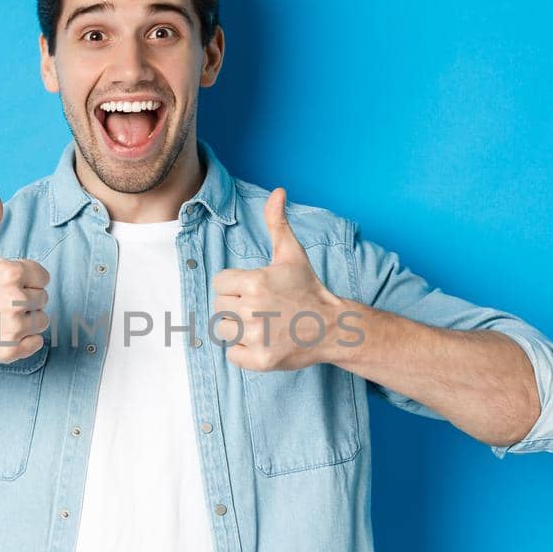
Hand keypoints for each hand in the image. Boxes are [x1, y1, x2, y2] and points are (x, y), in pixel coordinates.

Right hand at [0, 186, 50, 362]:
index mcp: (11, 273)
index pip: (42, 276)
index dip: (27, 278)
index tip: (6, 283)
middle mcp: (14, 301)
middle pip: (43, 298)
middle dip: (26, 297)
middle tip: (0, 300)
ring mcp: (13, 328)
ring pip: (42, 320)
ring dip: (27, 319)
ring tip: (2, 315)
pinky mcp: (11, 351)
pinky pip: (36, 343)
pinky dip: (24, 340)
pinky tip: (3, 332)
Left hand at [210, 187, 343, 370]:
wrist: (333, 326)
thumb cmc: (307, 289)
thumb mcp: (292, 254)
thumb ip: (277, 222)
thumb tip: (278, 191)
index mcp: (254, 281)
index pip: (219, 283)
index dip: (234, 286)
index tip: (253, 290)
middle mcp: (252, 309)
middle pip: (219, 307)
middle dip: (235, 307)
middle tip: (260, 308)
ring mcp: (256, 336)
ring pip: (222, 330)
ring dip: (236, 329)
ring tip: (260, 324)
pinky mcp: (260, 360)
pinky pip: (231, 355)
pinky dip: (242, 352)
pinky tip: (262, 341)